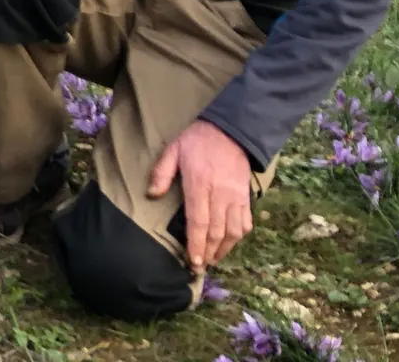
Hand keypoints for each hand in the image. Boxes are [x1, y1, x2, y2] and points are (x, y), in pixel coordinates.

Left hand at [148, 119, 254, 271]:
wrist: (231, 131)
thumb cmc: (197, 141)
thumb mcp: (173, 150)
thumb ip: (161, 173)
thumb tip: (151, 195)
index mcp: (200, 185)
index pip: (198, 222)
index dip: (196, 244)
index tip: (193, 261)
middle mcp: (220, 195)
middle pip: (216, 231)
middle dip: (208, 253)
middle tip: (200, 268)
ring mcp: (236, 197)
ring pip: (233, 231)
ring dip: (223, 249)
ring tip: (212, 260)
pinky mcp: (246, 197)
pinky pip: (245, 222)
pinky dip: (238, 237)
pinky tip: (229, 243)